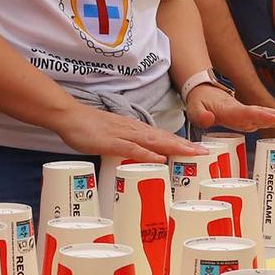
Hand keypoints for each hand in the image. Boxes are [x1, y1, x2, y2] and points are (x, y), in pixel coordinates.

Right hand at [53, 104, 203, 162]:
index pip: (163, 137)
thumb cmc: (89, 128)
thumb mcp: (113, 137)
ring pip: (154, 141)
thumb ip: (126, 146)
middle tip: (205, 153)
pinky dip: (147, 154)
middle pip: (164, 138)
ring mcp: (123, 135)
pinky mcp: (111, 142)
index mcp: (135, 130)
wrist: (69, 116)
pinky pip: (132, 149)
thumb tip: (138, 158)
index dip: (181, 143)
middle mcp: (134, 130)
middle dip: (185, 146)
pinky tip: (160, 158)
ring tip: (192, 154)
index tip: (199, 150)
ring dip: (174, 147)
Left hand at [183, 84, 274, 135]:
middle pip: (260, 113)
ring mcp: (245, 114)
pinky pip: (262, 119)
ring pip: (264, 115)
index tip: (272, 117)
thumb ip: (200, 115)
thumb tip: (208, 120)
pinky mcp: (247, 117)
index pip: (246, 113)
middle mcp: (241, 111)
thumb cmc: (200, 101)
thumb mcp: (194, 108)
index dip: (259, 116)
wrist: (204, 90)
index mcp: (229, 109)